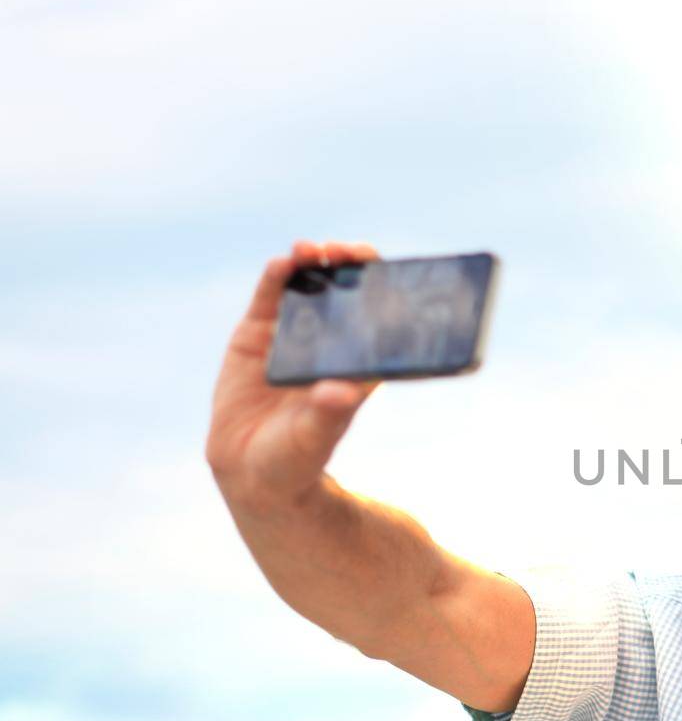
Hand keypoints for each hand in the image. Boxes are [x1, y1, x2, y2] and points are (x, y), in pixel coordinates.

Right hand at [205, 240, 381, 511]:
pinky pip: (270, 296)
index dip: (387, 289)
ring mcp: (293, 332)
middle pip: (348, 291)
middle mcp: (330, 341)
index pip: (381, 315)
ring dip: (315, 262)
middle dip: (353, 265)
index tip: (390, 273)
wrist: (252, 470)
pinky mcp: (258, 333)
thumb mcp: (314, 438)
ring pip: (309, 285)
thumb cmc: (297, 457)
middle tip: (353, 252)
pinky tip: (284, 264)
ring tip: (314, 251)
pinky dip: (278, 276)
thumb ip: (328, 414)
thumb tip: (344, 391)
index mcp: (359, 362)